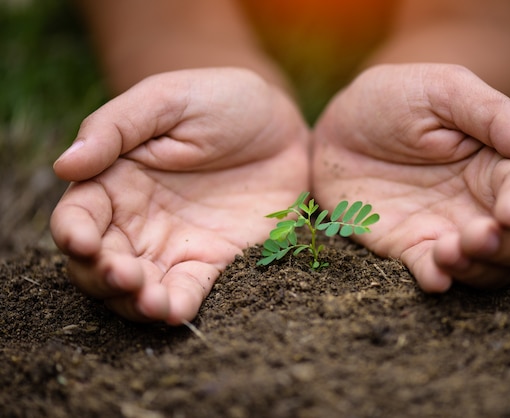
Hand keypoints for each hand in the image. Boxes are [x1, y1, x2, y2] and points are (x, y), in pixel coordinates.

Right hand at [51, 68, 308, 323]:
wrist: (280, 125)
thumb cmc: (220, 101)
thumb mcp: (168, 99)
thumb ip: (116, 127)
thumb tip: (64, 166)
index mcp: (116, 179)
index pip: (79, 215)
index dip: (73, 233)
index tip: (84, 242)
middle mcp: (138, 220)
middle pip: (101, 263)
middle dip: (104, 277)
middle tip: (125, 275)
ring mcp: (175, 244)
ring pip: (138, 287)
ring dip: (136, 303)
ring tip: (151, 301)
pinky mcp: (214, 260)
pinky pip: (188, 291)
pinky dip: (177, 307)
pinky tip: (175, 311)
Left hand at [312, 64, 509, 291]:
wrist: (335, 128)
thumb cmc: (392, 98)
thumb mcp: (441, 90)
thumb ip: (493, 116)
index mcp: (496, 160)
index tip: (509, 212)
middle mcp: (480, 201)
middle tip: (478, 238)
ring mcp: (446, 228)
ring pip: (489, 268)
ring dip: (477, 269)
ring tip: (447, 251)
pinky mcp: (409, 247)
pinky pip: (433, 274)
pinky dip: (438, 280)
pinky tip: (433, 276)